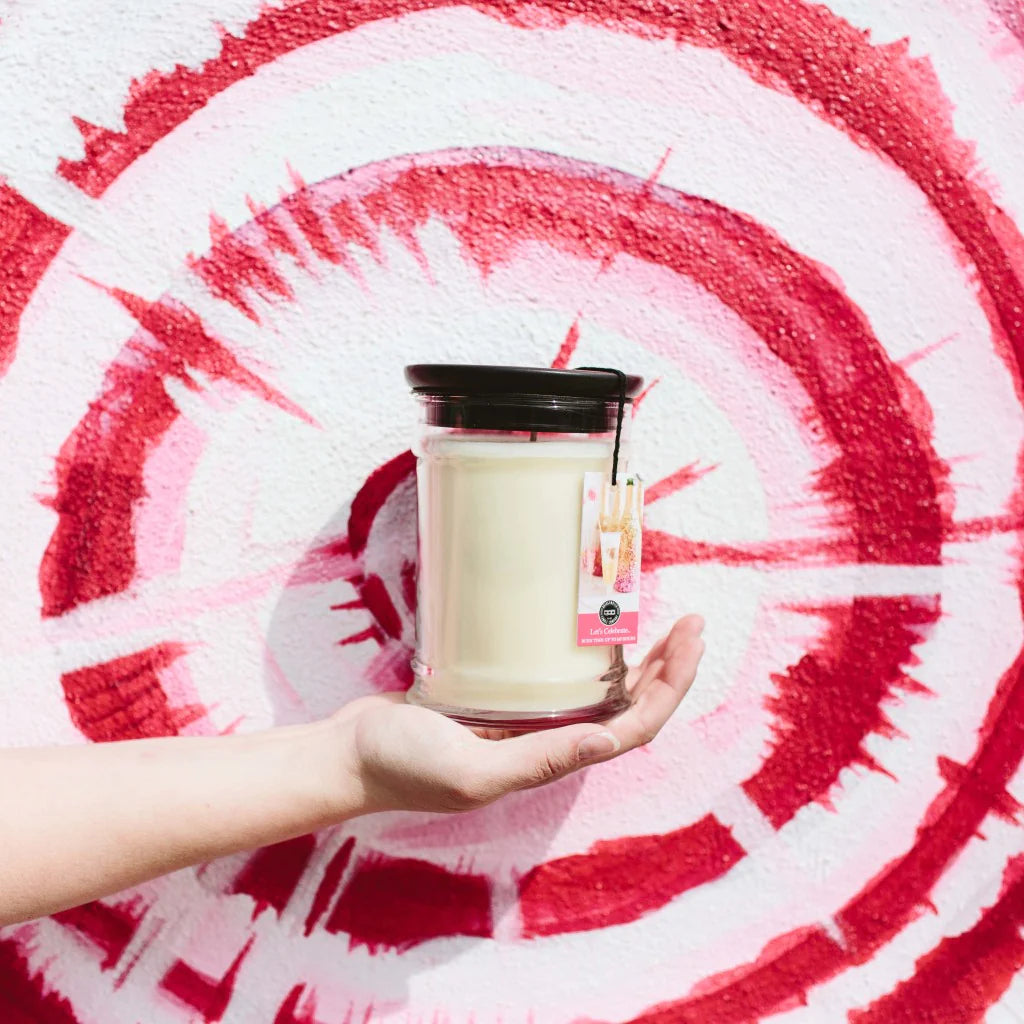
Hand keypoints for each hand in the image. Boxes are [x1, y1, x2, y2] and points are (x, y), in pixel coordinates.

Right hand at [331, 614, 704, 813]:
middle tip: (690, 620)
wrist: (349, 754)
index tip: (689, 639)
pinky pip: (558, 676)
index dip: (669, 687)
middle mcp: (547, 742)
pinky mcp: (498, 699)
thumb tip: (609, 742)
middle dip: (666, 667)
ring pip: (599, 691)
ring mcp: (524, 720)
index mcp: (548, 761)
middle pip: (628, 708)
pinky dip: (583, 654)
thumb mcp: (472, 770)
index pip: (633, 727)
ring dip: (635, 660)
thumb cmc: (402, 765)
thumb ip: (538, 760)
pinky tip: (585, 626)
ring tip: (655, 617)